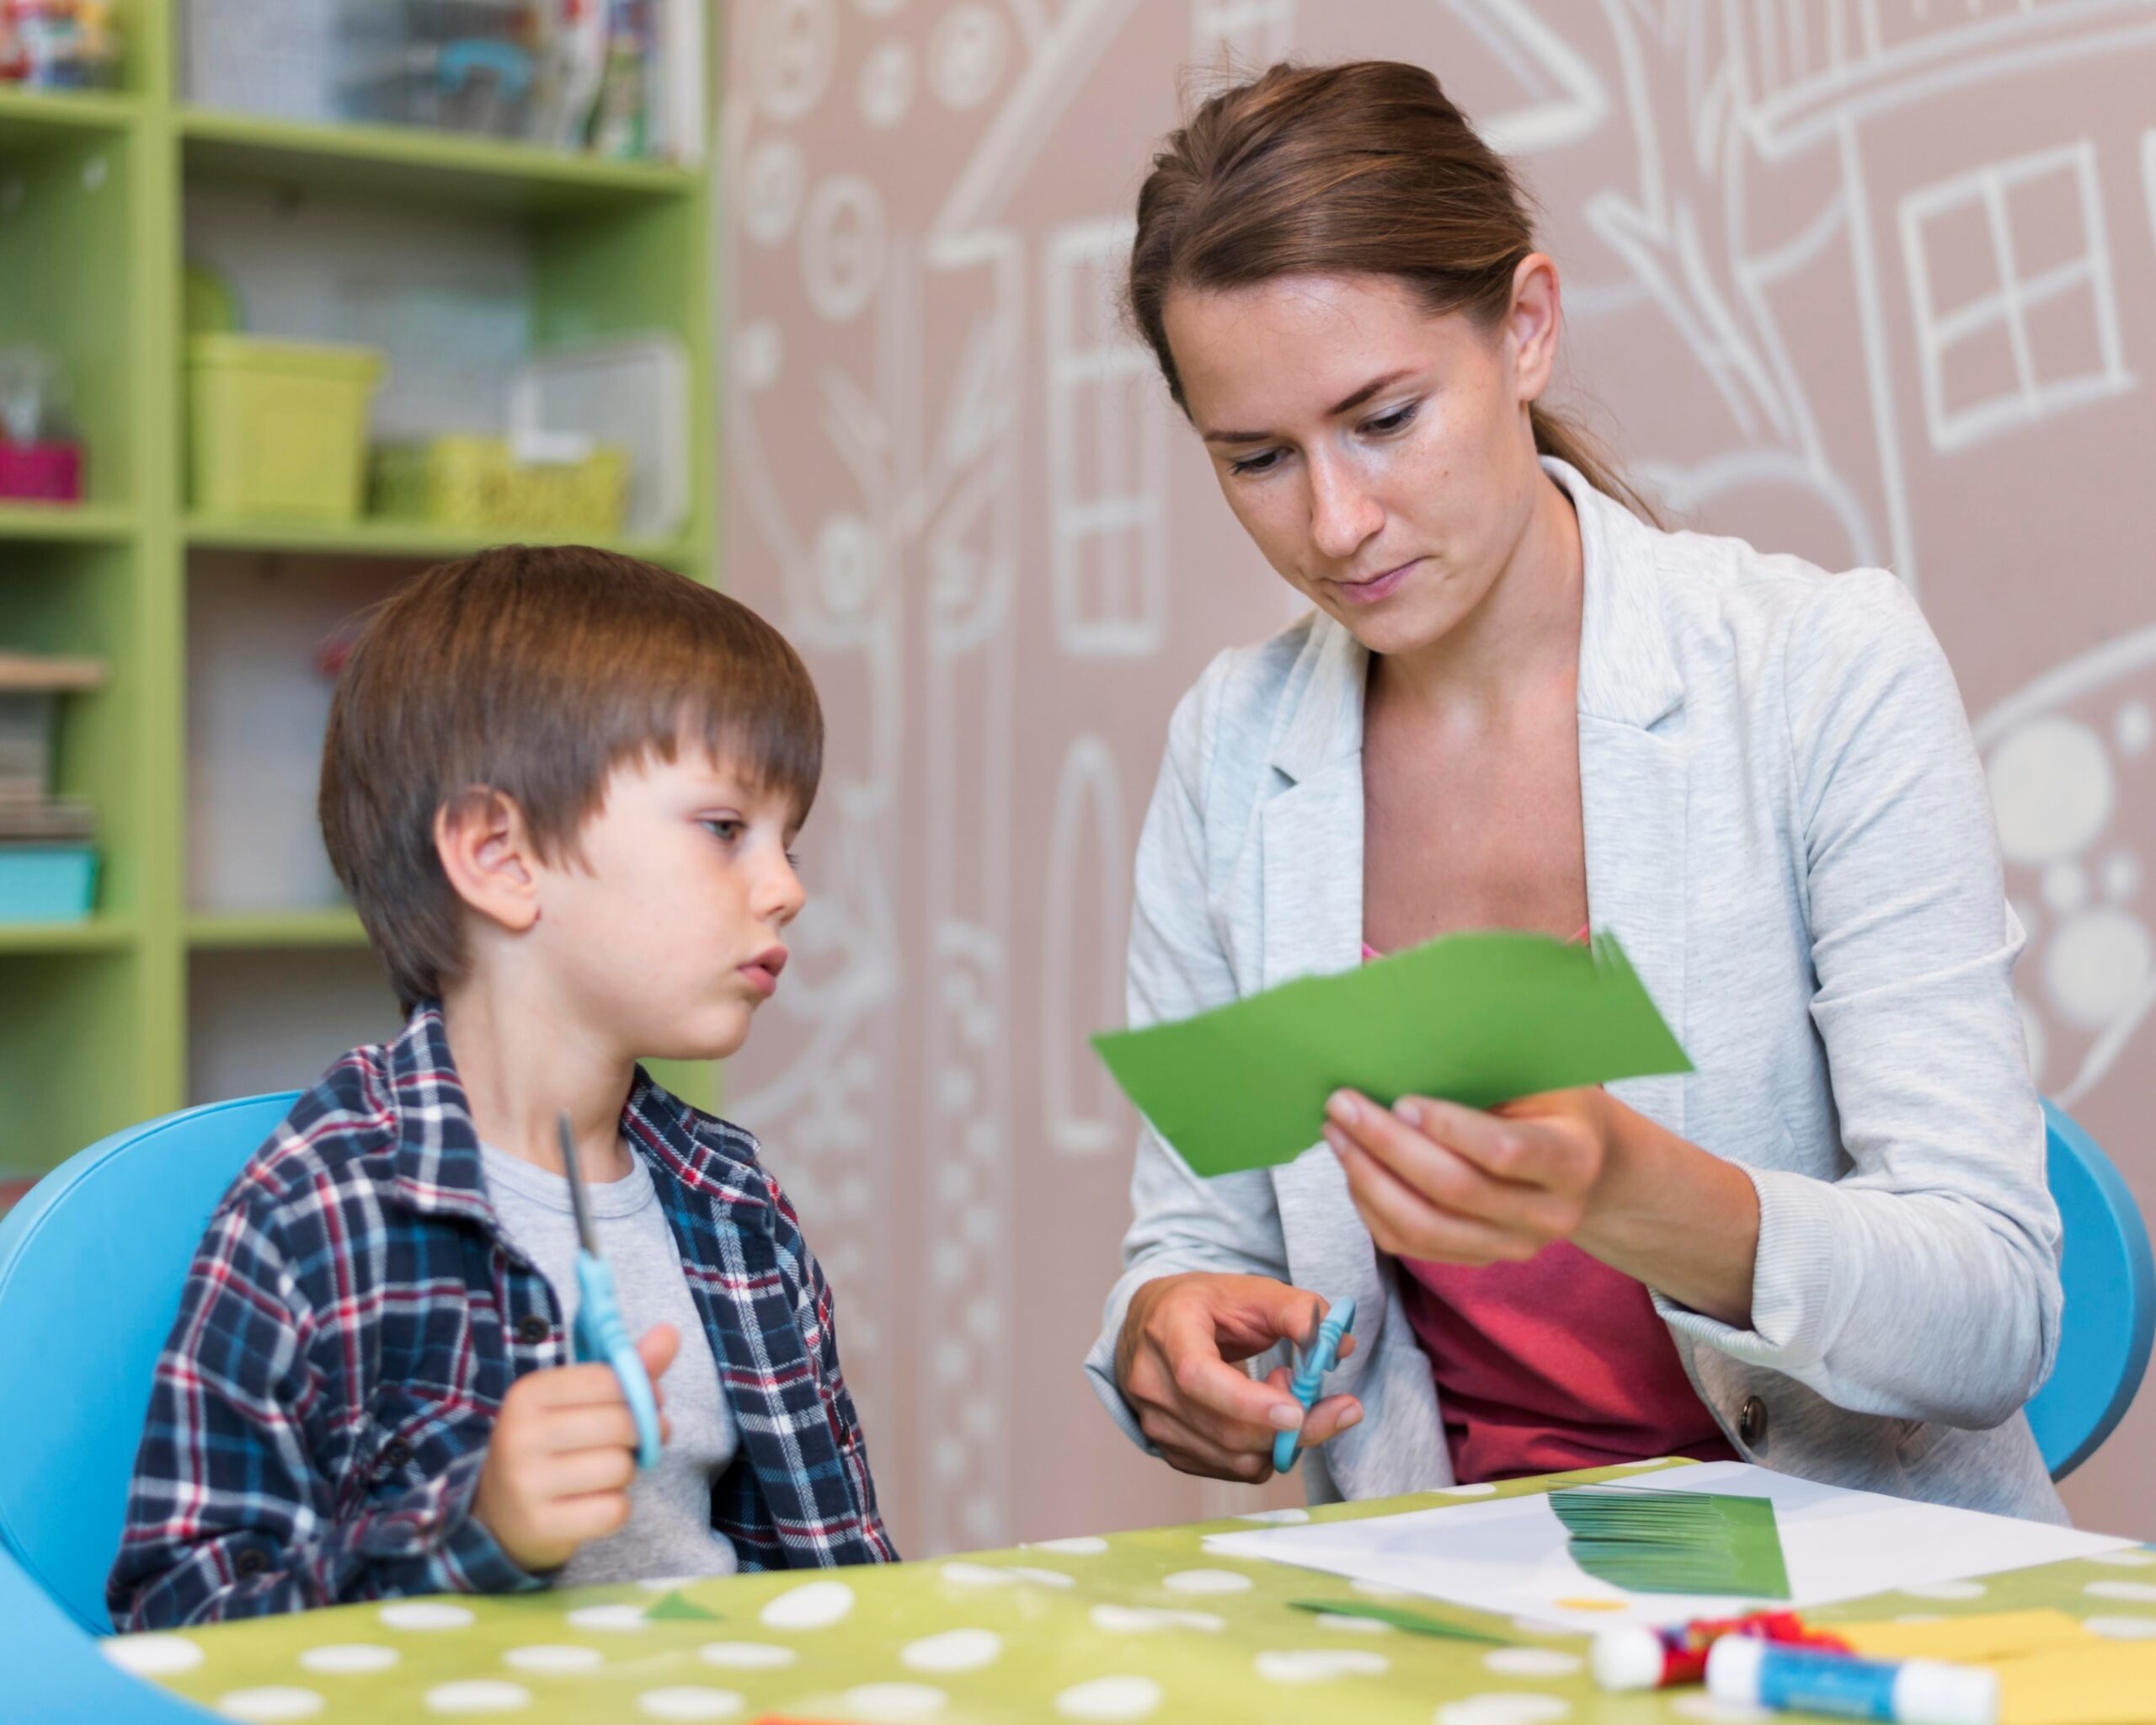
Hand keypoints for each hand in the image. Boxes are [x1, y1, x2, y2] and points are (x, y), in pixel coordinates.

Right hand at [473, 1324, 677, 1572]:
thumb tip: (671, 1332)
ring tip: (605, 1474)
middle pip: (621, 1424)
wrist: (501, 1515)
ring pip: (620, 1468)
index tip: (649, 1403)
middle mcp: (520, 1435)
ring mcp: (525, 1483)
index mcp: (529, 1393)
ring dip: (626, 1473)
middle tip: (635, 1442)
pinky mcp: (540, 1525)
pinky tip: (593, 1503)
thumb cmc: (553, 1445)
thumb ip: (627, 1369)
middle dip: (641, 1434)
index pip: (609, 1380)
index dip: (644, 1392)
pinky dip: (616, 1508)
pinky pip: (612, 1511)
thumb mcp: (578, 1401)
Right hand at [1115, 1273, 1360, 1482]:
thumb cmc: (1205, 1306)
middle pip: (1226, 1430)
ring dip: (1281, 1438)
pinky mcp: (1170, 1451)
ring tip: (1285, 1393)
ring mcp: (1156, 1422)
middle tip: (1337, 1405)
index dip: (1248, 1402)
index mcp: (1168, 1330)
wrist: (1155, 1325)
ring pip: (1235, 1458)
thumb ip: (1297, 1310)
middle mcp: (1152, 1382)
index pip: (1198, 1377)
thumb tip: (1339, 1346)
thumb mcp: (1250, 1290)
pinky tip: (1265, 1416)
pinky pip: (1233, 1470)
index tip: (1298, 1411)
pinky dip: (1265, 1451)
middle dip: (1293, 1428)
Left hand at [1322, 1087, 1612, 1265]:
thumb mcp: (1544, 1076)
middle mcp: (1549, 1214)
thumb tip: (1408, 1043)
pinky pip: (1411, 1246)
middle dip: (1387, 1146)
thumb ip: (1492, 1070)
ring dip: (1367, 1178)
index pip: (1506, 1152)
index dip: (1448, 1128)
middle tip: (1342, 1106)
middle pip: (1453, 1190)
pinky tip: (1353, 1169)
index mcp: (1573, 1159)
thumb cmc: (1555, 1104)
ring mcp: (1514, 1245)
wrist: (1589, 1165)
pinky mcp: (1480, 1259)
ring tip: (1336, 1134)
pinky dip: (1372, 1207)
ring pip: (1424, 1226)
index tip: (1400, 1099)